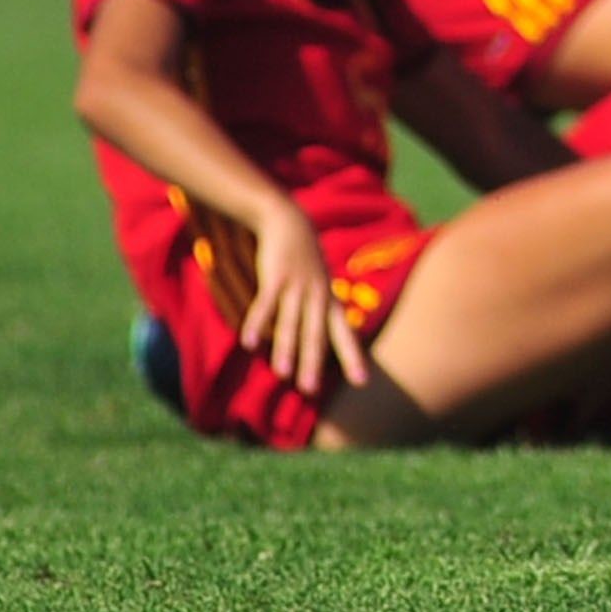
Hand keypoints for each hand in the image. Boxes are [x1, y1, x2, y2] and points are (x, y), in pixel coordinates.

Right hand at [242, 200, 367, 398]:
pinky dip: (256, 323)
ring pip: (291, 322)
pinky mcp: (276, 276)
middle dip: (314, 362)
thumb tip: (316, 345)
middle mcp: (317, 296)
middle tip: (311, 391)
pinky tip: (248, 343)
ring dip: (286, 348)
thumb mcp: (320, 285)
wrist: (289, 220)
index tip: (362, 382)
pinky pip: (265, 304)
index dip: (353, 357)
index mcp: (329, 301)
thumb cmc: (305, 261)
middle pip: (316, 334)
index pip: (344, 334)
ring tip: (282, 375)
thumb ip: (319, 313)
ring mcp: (297, 286)